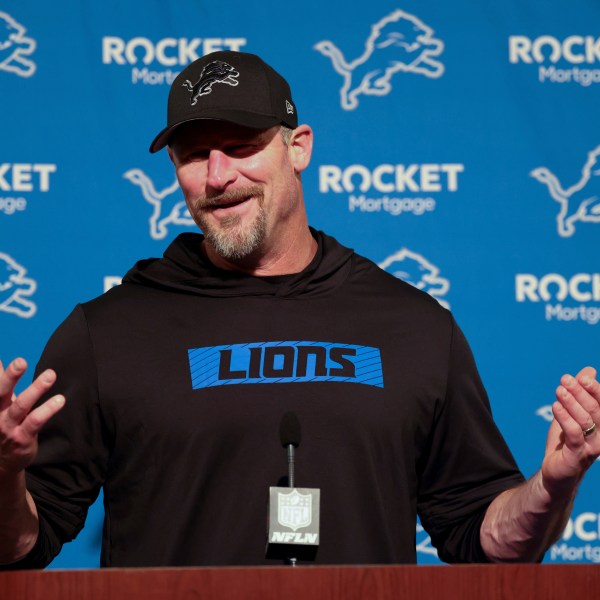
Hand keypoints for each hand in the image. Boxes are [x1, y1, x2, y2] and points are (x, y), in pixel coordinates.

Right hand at [0, 358, 64, 478]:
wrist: (1, 462)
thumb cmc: (3, 423)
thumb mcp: (0, 403)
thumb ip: (1, 380)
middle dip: (10, 376)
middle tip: (20, 361)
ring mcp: (8, 426)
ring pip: (21, 405)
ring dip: (36, 389)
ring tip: (50, 374)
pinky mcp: (23, 437)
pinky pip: (36, 421)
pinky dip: (48, 409)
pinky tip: (60, 400)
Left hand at [542, 366, 599, 495]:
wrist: (556, 472)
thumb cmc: (566, 442)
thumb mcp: (571, 414)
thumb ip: (580, 393)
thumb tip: (589, 370)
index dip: (596, 390)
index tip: (583, 376)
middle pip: (596, 411)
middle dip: (581, 393)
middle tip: (566, 379)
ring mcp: (591, 448)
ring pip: (585, 421)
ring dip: (572, 403)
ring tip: (559, 390)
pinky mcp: (577, 456)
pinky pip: (574, 434)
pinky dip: (565, 418)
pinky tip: (555, 406)